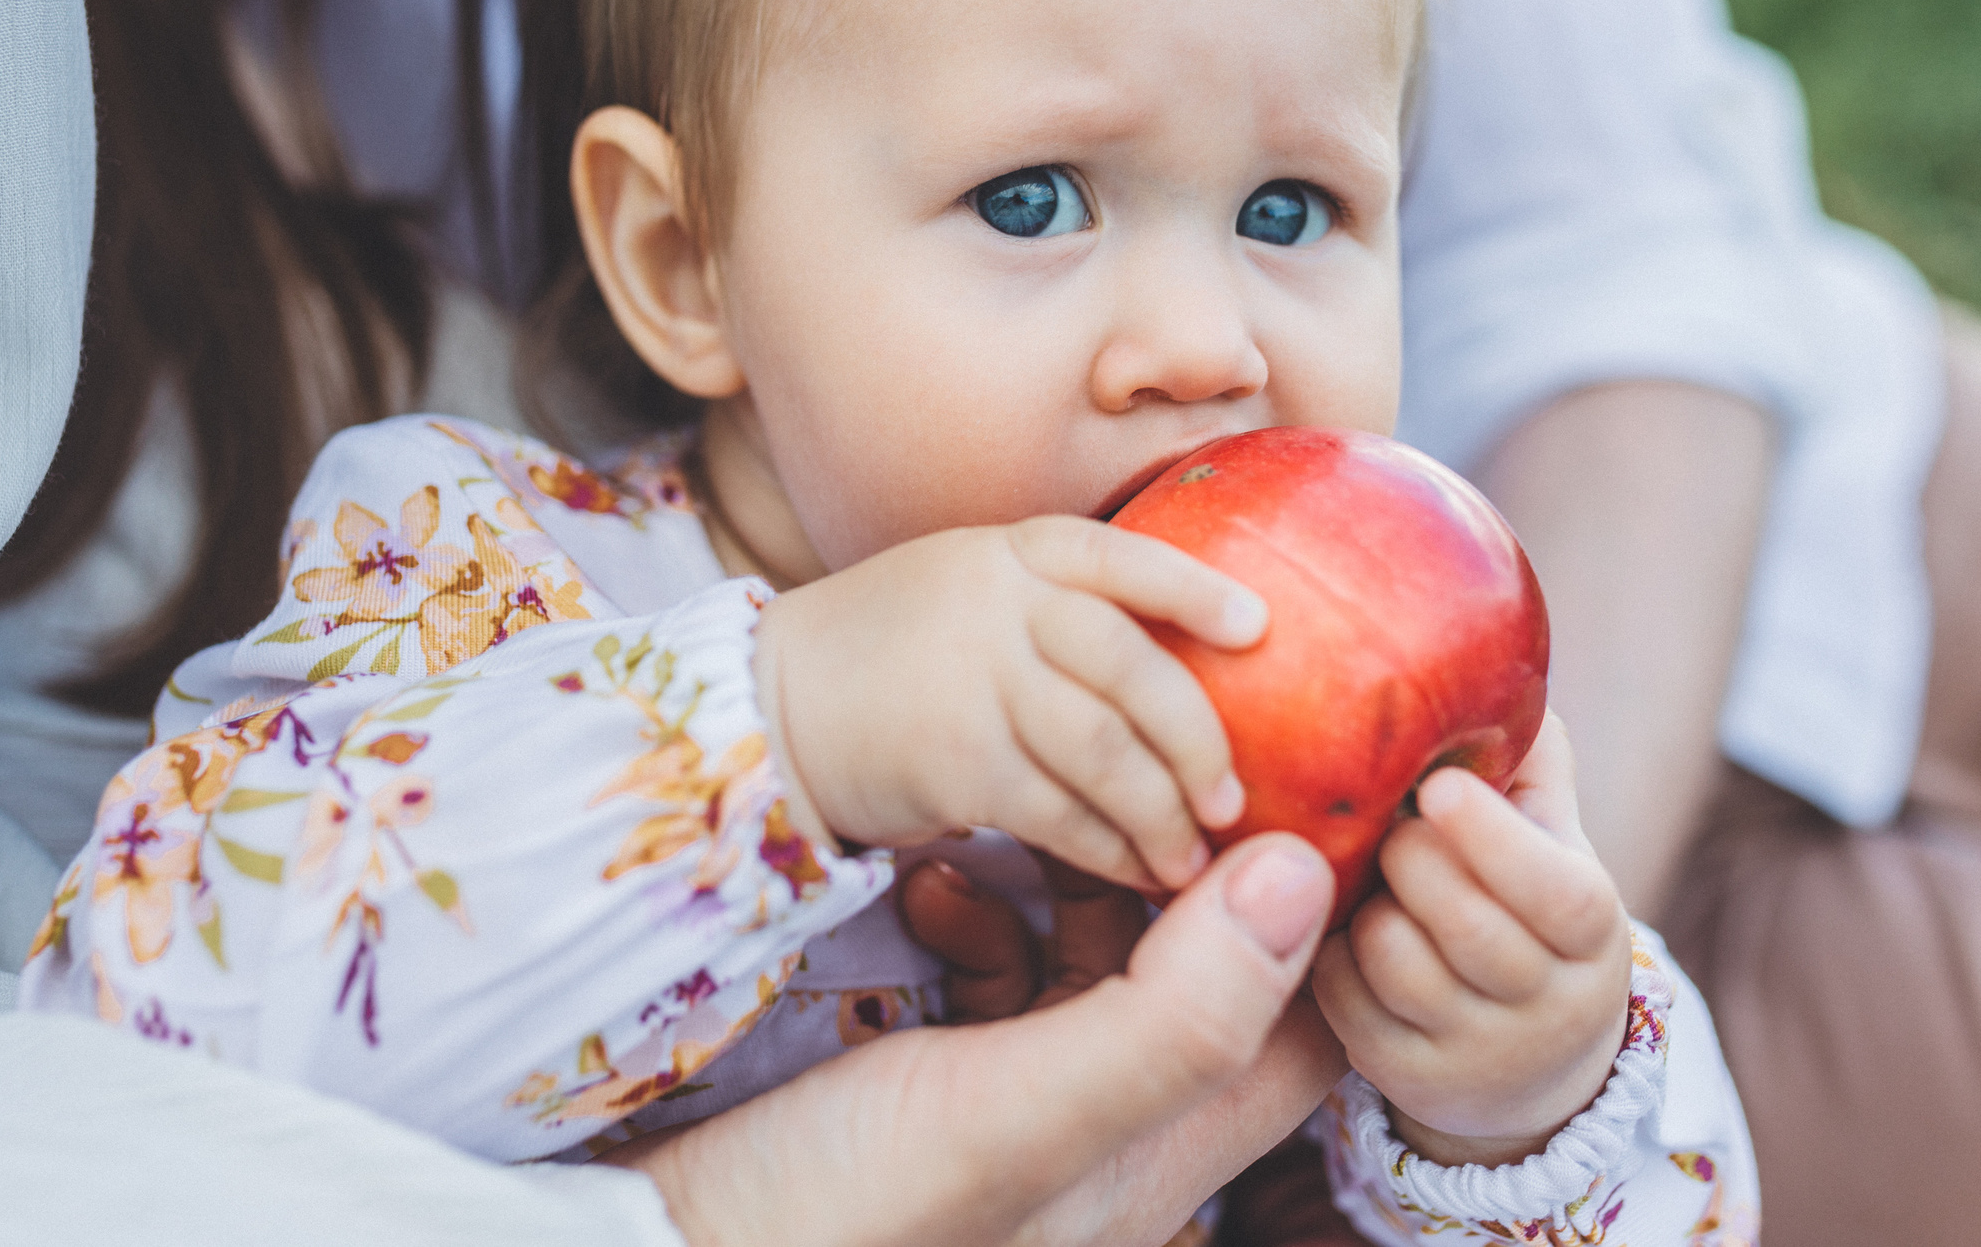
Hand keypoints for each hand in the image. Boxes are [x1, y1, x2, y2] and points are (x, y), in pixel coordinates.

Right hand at [616, 834, 1343, 1246]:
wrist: (668, 1243)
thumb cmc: (840, 1207)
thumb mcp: (1020, 1109)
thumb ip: (1175, 1012)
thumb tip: (1298, 875)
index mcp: (1162, 1156)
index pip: (1301, 1028)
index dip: (1312, 920)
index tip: (1279, 804)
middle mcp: (1113, 1135)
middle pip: (1204, 976)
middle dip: (1175, 870)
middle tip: (1131, 780)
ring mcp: (1027, 1106)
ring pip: (1100, 960)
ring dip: (1066, 880)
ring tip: (995, 842)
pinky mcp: (950, 1077)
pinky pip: (1006, 976)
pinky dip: (982, 917)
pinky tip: (928, 888)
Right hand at [754, 517, 1262, 889]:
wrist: (767, 705)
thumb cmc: (890, 656)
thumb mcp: (970, 590)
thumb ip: (1057, 609)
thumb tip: (1180, 667)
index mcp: (1011, 552)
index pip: (1121, 557)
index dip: (1196, 590)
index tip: (1260, 628)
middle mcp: (999, 604)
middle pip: (1135, 668)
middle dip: (1199, 740)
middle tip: (1233, 797)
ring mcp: (977, 679)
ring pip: (1108, 750)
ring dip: (1163, 813)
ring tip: (1190, 859)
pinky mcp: (956, 760)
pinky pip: (1062, 811)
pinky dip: (1110, 850)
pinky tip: (1134, 873)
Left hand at [1310, 713, 1629, 1166]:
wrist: (1531, 1058)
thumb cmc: (1528, 907)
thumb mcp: (1553, 843)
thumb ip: (1535, 765)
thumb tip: (1505, 659)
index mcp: (1591, 928)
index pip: (1550, 888)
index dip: (1489, 836)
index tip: (1438, 788)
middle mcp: (1546, 1003)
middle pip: (1460, 921)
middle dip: (1409, 856)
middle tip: (1387, 817)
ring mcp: (1476, 1050)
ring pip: (1393, 958)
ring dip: (1364, 901)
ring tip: (1366, 866)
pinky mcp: (1406, 1075)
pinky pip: (1341, 998)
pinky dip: (1327, 947)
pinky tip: (1334, 916)